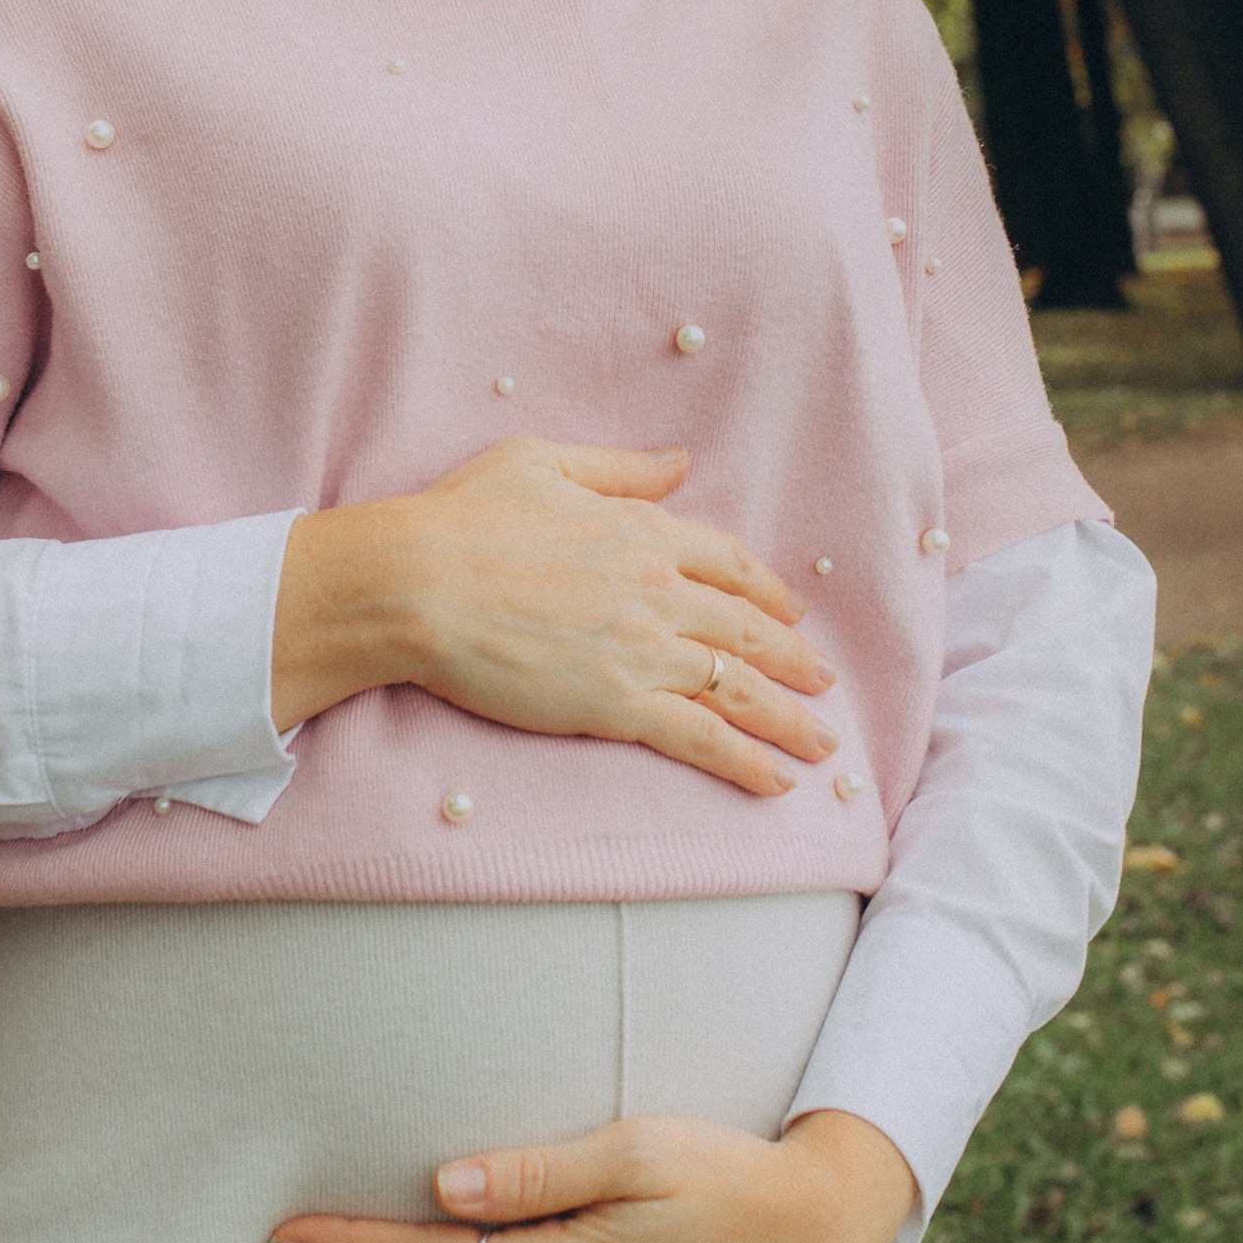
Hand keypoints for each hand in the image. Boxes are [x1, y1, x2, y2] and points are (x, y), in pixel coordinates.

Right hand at [271, 437, 836, 796]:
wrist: (416, 583)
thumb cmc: (463, 517)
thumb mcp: (544, 462)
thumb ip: (621, 468)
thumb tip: (681, 461)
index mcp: (642, 529)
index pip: (729, 563)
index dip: (767, 591)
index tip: (790, 614)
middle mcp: (657, 588)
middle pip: (748, 630)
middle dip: (796, 660)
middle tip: (826, 683)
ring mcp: (642, 648)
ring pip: (739, 688)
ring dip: (789, 719)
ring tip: (822, 745)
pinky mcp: (617, 703)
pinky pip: (700, 737)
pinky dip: (746, 761)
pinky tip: (776, 782)